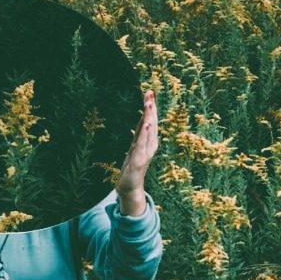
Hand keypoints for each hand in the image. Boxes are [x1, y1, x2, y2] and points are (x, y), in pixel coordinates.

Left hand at [117, 90, 158, 214]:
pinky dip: (144, 134)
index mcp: (149, 142)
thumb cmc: (132, 167)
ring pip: (148, 132)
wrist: (130, 187)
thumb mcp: (135, 146)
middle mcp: (150, 146)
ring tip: (149, 105)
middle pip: (151, 123)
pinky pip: (142, 145)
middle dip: (151, 108)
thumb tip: (144, 120)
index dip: (150, 107)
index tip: (149, 92)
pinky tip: (146, 124)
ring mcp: (145, 153)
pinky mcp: (139, 160)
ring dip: (149, 117)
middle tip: (150, 93)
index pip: (150, 121)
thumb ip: (139, 134)